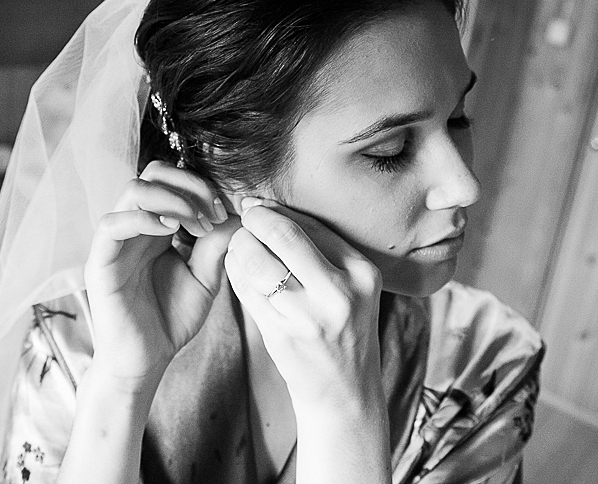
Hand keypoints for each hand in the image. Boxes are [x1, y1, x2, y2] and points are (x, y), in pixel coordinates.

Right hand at [83, 161, 234, 389]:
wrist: (146, 360)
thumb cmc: (172, 319)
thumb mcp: (206, 278)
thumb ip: (217, 244)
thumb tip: (237, 212)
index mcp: (158, 226)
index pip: (174, 180)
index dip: (203, 187)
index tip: (225, 211)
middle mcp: (135, 226)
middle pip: (153, 172)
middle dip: (189, 184)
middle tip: (212, 212)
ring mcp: (116, 241)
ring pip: (133, 189)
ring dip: (172, 199)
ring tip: (194, 225)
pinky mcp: (100, 262)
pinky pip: (112, 223)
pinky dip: (143, 218)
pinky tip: (169, 232)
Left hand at [223, 198, 383, 411]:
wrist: (344, 391)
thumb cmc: (343, 330)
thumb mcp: (350, 287)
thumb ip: (318, 249)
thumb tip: (266, 206)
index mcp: (362, 273)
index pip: (311, 225)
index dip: (277, 210)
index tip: (258, 205)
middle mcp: (340, 293)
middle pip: (283, 236)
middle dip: (255, 222)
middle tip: (243, 218)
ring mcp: (309, 316)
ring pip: (258, 262)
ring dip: (239, 247)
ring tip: (238, 245)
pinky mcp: (282, 335)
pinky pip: (246, 291)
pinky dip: (235, 272)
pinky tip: (236, 269)